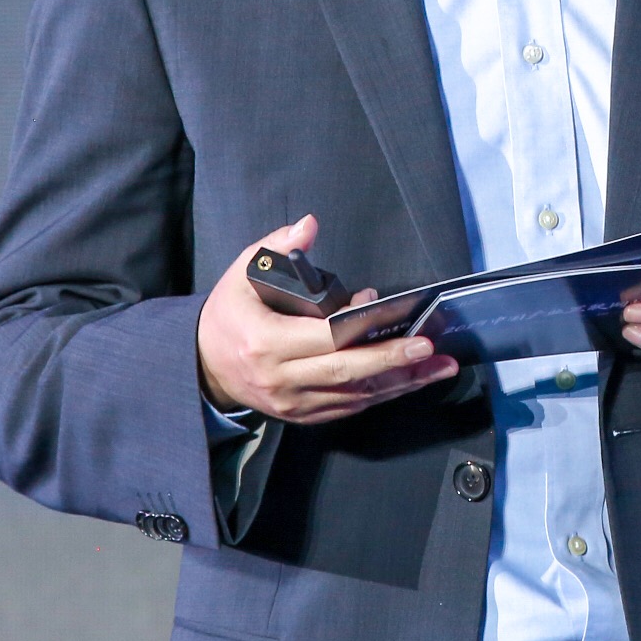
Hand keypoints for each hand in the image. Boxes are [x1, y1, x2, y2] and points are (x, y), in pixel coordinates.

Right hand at [197, 215, 457, 423]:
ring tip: (438, 368)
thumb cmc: (230, 315)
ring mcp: (292, 402)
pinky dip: (379, 395)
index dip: (364, 331)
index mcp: (266, 341)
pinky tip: (409, 382)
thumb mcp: (243, 273)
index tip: (396, 317)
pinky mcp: (301, 415)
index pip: (324, 338)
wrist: (203, 366)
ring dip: (400, 383)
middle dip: (393, 361)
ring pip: (353, 396)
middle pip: (345, 372)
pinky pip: (347, 408)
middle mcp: (280, 378)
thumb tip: (309, 225)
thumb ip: (276, 246)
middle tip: (431, 349)